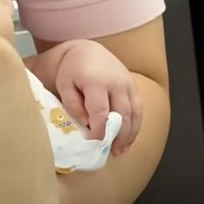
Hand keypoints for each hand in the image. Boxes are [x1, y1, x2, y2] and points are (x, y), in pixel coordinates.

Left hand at [55, 39, 140, 153]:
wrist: (87, 51)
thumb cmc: (72, 70)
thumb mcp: (64, 85)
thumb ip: (72, 104)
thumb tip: (86, 124)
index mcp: (96, 81)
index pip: (101, 112)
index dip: (99, 131)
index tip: (94, 144)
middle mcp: (117, 82)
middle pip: (121, 115)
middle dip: (117, 136)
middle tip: (111, 152)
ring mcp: (128, 84)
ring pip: (134, 113)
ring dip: (129, 134)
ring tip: (120, 149)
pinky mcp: (134, 86)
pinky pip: (139, 109)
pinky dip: (135, 125)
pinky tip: (128, 138)